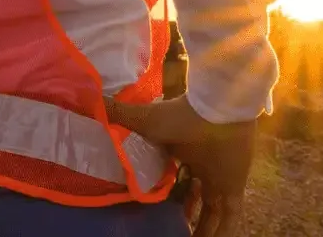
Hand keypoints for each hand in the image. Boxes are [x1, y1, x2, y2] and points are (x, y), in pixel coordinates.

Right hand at [106, 98, 254, 236]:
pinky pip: (230, 216)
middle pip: (193, 199)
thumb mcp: (143, 119)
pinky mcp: (233, 186)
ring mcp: (218, 178)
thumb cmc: (180, 115)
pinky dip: (226, 232)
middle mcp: (200, 168)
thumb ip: (118, 112)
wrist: (217, 109)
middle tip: (172, 232)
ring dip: (203, 230)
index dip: (167, 195)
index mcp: (181, 153)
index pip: (175, 179)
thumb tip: (88, 99)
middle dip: (184, 217)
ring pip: (211, 213)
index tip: (155, 208)